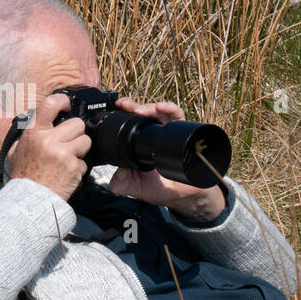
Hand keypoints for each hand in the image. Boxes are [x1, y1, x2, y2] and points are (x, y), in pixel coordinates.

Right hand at [7, 93, 91, 199]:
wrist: (30, 199)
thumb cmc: (24, 175)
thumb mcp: (16, 150)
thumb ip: (26, 134)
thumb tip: (35, 121)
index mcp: (34, 133)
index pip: (50, 104)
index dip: (62, 100)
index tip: (66, 104)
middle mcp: (49, 140)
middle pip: (77, 124)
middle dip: (75, 133)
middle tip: (68, 142)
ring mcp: (64, 154)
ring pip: (85, 141)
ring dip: (80, 149)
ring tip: (69, 158)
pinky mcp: (74, 168)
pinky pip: (85, 162)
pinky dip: (78, 168)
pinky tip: (68, 173)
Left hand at [107, 97, 226, 219]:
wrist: (184, 194)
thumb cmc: (160, 189)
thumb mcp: (136, 188)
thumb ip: (122, 184)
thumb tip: (115, 174)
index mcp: (138, 145)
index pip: (128, 125)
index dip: (121, 116)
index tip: (115, 110)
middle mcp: (151, 136)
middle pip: (141, 114)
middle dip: (132, 106)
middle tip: (126, 105)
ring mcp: (166, 132)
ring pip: (157, 111)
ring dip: (148, 106)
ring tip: (141, 110)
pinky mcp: (181, 132)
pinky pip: (177, 115)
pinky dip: (169, 108)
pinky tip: (161, 107)